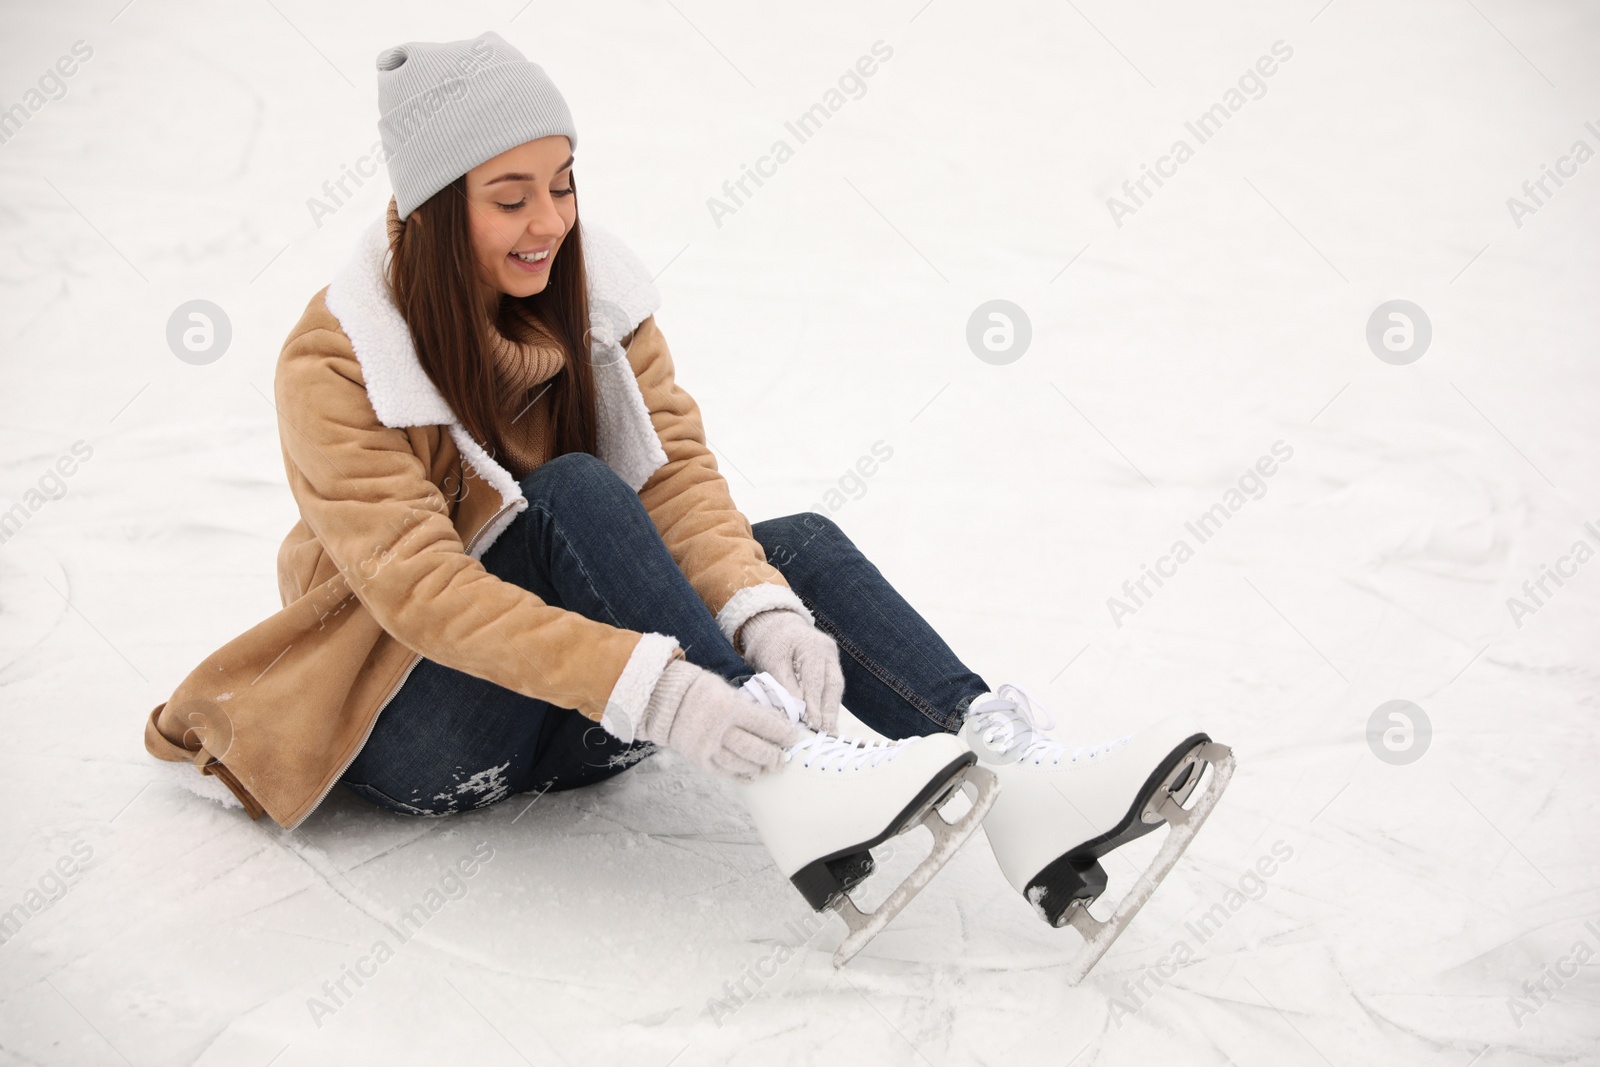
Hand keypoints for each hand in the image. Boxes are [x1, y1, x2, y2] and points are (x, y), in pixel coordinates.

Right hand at [639, 660, 800, 779]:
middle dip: (774, 756)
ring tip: (770, 767)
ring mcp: (707, 747)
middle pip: (755, 749)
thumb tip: (776, 723)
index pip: (765, 724)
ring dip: (760, 767)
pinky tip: (752, 775)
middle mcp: (718, 729)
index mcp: (729, 707)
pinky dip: (741, 775)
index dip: (783, 733)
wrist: (663, 701)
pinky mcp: (699, 760)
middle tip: (783, 758)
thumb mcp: (727, 690)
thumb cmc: (700, 691)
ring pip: (741, 763)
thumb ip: (749, 708)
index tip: (793, 738)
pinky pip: (725, 772)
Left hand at [736, 609, 842, 733]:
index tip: (813, 723)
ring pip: (836, 686)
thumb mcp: (771, 661)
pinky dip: (829, 702)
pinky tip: (827, 719)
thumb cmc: (771, 644)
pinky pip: (832, 685)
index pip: (815, 680)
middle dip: (829, 710)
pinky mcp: (831, 664)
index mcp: (813, 646)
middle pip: (833, 684)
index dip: (815, 704)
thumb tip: (796, 710)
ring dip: (832, 709)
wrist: (776, 627)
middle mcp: (828, 651)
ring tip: (829, 730)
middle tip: (826, 731)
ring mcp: (832, 657)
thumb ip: (784, 684)